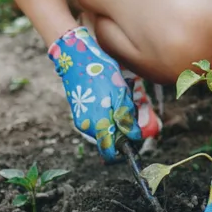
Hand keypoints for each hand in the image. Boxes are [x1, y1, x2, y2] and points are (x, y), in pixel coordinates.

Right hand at [47, 26, 140, 161]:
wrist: (77, 60)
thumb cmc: (100, 74)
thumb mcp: (120, 94)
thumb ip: (126, 118)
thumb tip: (134, 136)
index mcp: (98, 125)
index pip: (110, 152)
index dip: (123, 149)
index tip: (134, 138)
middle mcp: (87, 127)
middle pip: (110, 139)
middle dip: (123, 130)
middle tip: (132, 109)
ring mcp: (81, 119)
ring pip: (105, 128)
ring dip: (116, 119)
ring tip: (122, 98)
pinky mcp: (80, 112)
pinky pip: (98, 120)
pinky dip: (108, 113)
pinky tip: (112, 97)